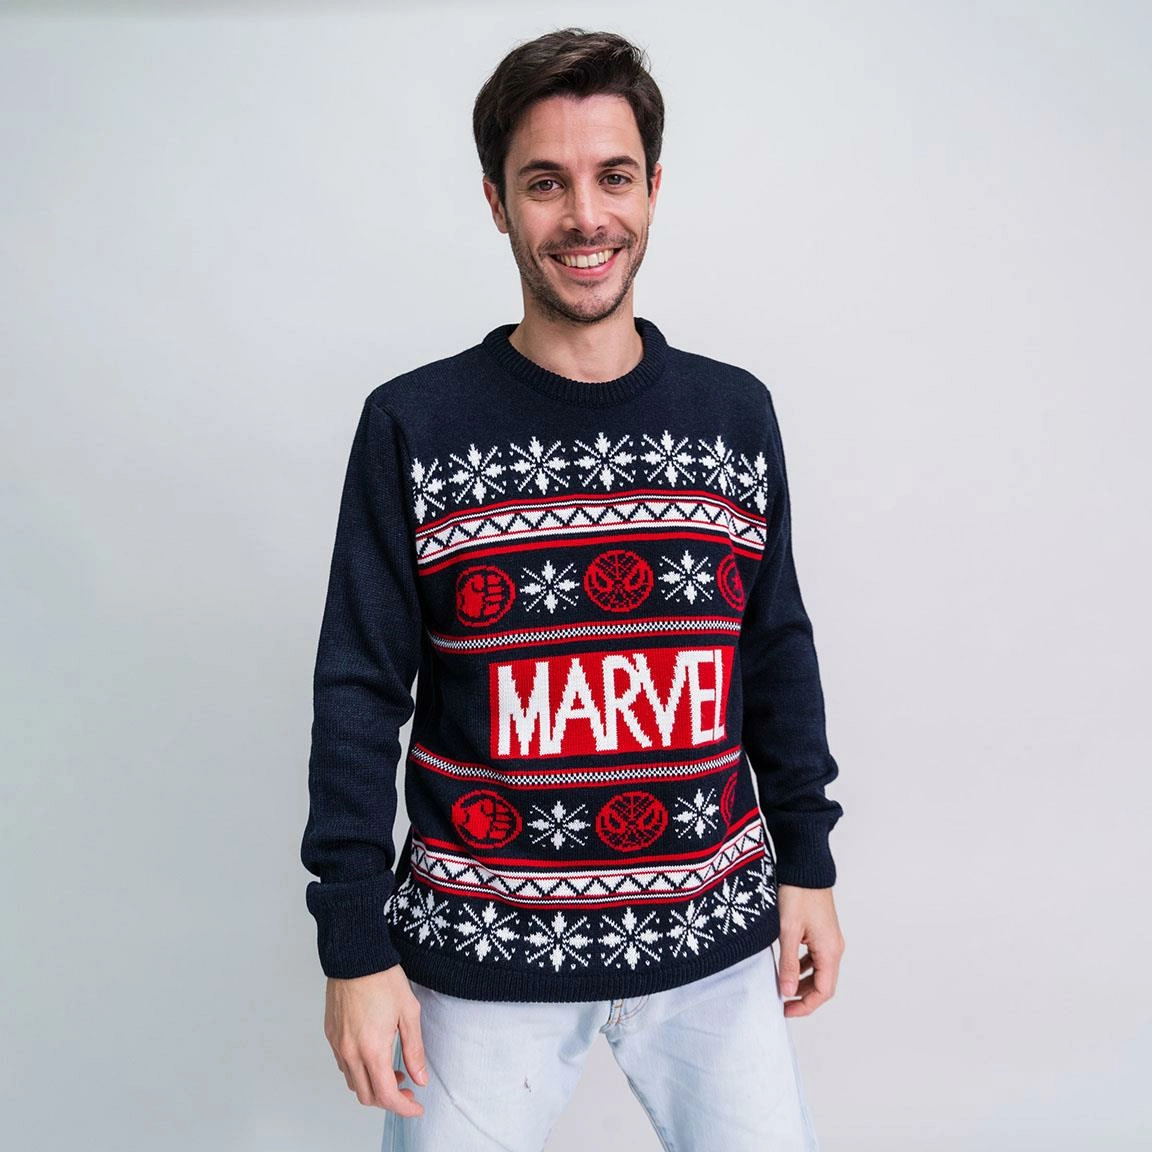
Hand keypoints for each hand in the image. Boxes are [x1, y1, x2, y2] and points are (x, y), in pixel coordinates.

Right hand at [324, 965, 427, 1113]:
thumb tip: (420, 1078)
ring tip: (394, 1071)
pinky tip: (375, 1056)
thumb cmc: (383, 978)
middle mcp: (350, 1052)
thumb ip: (415, 1049)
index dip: (404, 1107)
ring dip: (373, 1085)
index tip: (417, 1107)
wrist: (355, 954)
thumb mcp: (409, 1012)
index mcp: (372, 1049)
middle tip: (408, 1089)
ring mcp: (337, 1044)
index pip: (386, 1095)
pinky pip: (344, 1065)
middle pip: (367, 1096)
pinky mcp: (331, 1034)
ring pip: (353, 1083)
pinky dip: (360, 1071)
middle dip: (389, 1100)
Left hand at [776, 885, 843, 1017]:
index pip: (823, 991)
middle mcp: (834, 948)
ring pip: (819, 971)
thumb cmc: (798, 894)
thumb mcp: (788, 931)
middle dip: (803, 996)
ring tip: (782, 986)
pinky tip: (788, 965)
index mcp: (829, 951)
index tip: (786, 1010)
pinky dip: (803, 966)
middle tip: (781, 1002)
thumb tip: (786, 992)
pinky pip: (815, 957)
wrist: (806, 868)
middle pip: (823, 984)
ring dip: (803, 982)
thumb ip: (788, 963)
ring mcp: (829, 939)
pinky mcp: (823, 932)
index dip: (805, 1005)